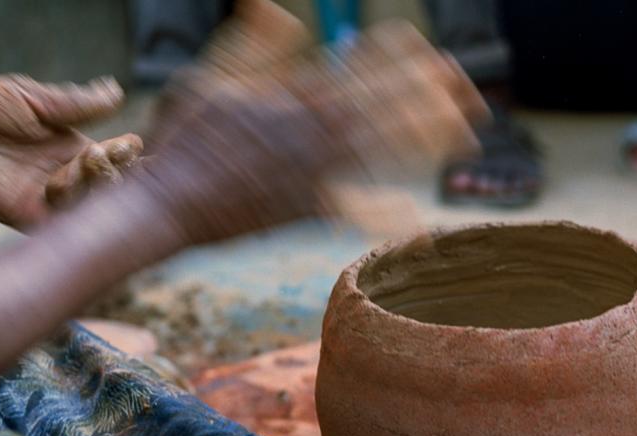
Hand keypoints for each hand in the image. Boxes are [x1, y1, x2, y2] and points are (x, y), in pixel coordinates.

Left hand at [0, 75, 142, 226]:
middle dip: (121, 172)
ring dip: (97, 182)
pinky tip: (73, 180)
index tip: (135, 142)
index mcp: (68, 146)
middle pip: (108, 183)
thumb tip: (116, 92)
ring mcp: (47, 197)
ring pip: (89, 202)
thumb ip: (74, 104)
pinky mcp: (27, 215)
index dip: (128, 153)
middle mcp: (64, 174)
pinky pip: (61, 219)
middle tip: (121, 154)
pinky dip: (72, 203)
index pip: (113, 155)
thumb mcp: (33, 99)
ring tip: (95, 157)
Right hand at [135, 2, 483, 244]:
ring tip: (468, 135)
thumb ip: (251, 45)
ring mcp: (311, 174)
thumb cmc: (181, 140)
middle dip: (429, 97)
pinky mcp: (305, 209)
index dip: (394, 56)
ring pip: (382, 152)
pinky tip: (418, 215)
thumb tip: (278, 9)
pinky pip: (353, 210)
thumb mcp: (209, 78)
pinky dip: (384, 213)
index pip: (356, 69)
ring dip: (428, 142)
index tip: (421, 45)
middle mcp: (311, 135)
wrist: (166, 205)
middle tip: (470, 90)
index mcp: (291, 98)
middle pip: (385, 109)